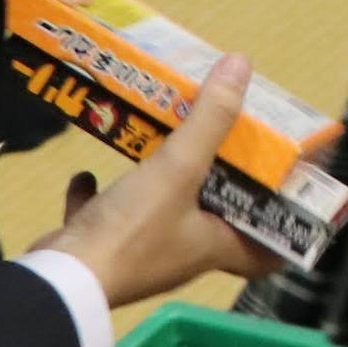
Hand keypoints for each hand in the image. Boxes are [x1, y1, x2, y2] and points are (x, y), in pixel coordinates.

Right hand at [34, 52, 282, 305]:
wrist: (58, 281)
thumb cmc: (131, 232)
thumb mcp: (178, 168)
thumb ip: (209, 119)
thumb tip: (241, 65)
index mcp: (213, 245)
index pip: (265, 252)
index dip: (282, 229)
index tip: (289, 193)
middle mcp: (180, 254)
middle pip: (211, 221)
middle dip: (216, 185)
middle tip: (222, 146)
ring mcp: (135, 254)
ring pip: (156, 217)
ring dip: (158, 184)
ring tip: (162, 145)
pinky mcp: (96, 251)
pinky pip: (102, 219)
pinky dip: (97, 196)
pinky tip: (89, 172)